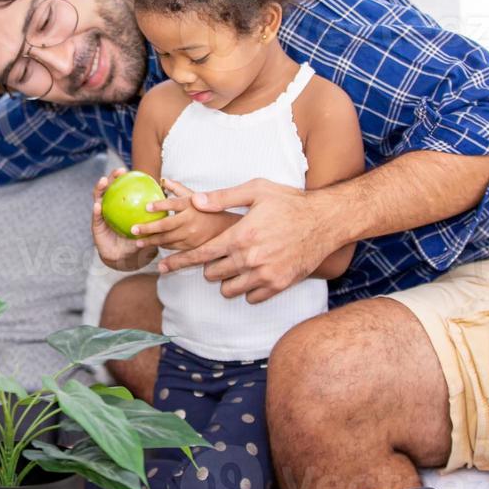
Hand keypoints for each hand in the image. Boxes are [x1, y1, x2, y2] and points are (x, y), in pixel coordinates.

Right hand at [92, 169, 154, 270]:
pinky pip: (96, 217)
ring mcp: (102, 214)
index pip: (123, 189)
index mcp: (122, 206)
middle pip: (111, 188)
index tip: (129, 170)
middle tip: (119, 171)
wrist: (123, 258)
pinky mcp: (96, 225)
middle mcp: (111, 207)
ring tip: (103, 181)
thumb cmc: (137, 241)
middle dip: (113, 177)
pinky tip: (98, 206)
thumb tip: (170, 204)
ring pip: (99, 198)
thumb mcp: (148, 229)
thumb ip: (155, 219)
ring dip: (100, 188)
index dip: (125, 178)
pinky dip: (97, 211)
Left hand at [127, 178, 239, 251]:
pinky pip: (174, 248)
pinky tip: (152, 247)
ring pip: (168, 240)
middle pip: (166, 225)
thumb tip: (163, 180)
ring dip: (152, 241)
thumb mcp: (195, 197)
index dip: (160, 205)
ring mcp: (192, 235)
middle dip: (148, 229)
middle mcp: (191, 220)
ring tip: (137, 242)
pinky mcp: (193, 247)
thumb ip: (179, 189)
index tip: (146, 207)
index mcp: (191, 205)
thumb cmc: (208, 210)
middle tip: (133, 230)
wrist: (227, 229)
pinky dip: (163, 247)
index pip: (174, 204)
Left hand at [157, 179, 340, 303]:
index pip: (201, 254)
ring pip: (228, 289)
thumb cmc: (290, 202)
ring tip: (237, 264)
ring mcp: (264, 275)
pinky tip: (254, 274)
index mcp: (240, 235)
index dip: (179, 261)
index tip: (163, 267)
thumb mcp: (256, 190)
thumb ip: (223, 197)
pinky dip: (248, 289)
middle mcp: (249, 258)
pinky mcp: (278, 286)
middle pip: (212, 274)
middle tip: (220, 255)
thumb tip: (195, 201)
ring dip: (227, 279)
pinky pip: (250, 298)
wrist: (325, 221)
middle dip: (210, 266)